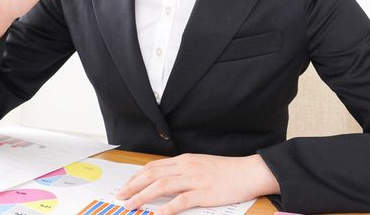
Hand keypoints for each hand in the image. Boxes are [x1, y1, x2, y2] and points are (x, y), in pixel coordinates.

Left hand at [115, 153, 279, 214]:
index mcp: (184, 160)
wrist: (248, 172)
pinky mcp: (204, 193)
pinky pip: (181, 201)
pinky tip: (157, 214)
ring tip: (131, 205)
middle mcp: (186, 167)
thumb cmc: (225, 171)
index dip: (136, 177)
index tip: (125, 186)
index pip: (153, 167)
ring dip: (143, 196)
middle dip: (133, 186)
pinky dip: (167, 208)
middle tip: (121, 197)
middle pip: (152, 174)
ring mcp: (195, 179)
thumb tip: (162, 181)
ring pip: (162, 186)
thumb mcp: (200, 165)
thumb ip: (182, 171)